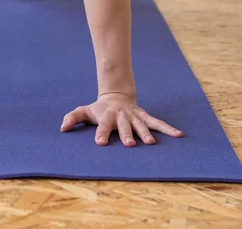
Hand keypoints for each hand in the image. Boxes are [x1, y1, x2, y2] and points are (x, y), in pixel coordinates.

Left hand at [60, 93, 182, 145]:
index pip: (103, 126)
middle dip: (126, 135)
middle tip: (129, 144)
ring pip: (141, 125)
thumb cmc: (99, 108)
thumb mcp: (84, 111)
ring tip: (151, 143)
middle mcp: (122, 116)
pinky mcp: (144, 117)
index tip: (101, 143)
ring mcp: (134, 117)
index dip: (102, 134)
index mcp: (107, 116)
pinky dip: (168, 129)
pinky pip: (157, 123)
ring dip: (145, 133)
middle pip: (124, 126)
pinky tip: (179, 135)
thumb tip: (62, 128)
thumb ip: (73, 118)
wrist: (116, 95)